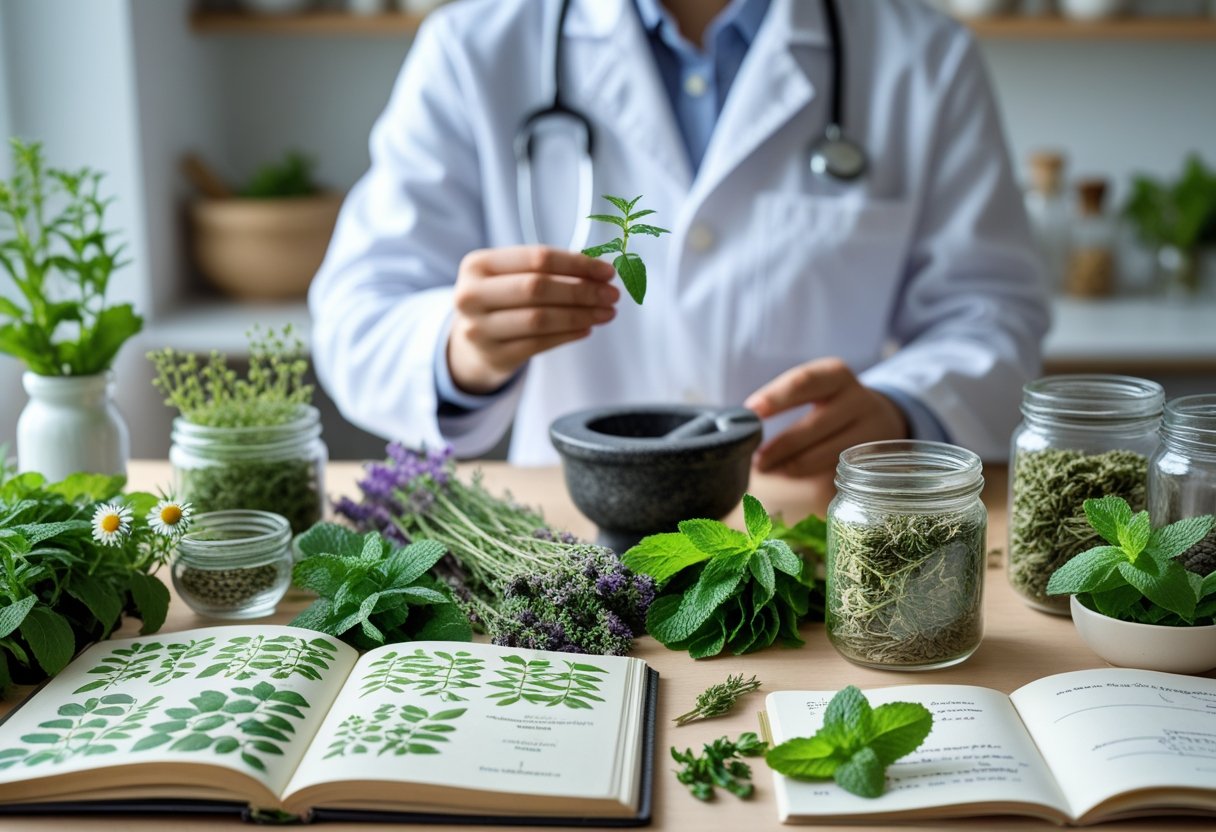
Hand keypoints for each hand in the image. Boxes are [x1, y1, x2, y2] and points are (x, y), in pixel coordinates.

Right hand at [448, 246, 618, 393]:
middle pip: (538, 288)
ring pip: (540, 319)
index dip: (576, 264)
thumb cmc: (500, 300)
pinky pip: (540, 344)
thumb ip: (547, 269)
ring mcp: (479, 329)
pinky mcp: (495, 356)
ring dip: (580, 315)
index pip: (537, 258)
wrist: (471, 342)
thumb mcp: (510, 276)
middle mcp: (471, 296)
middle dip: (582, 291)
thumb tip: (599, 273)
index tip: (606, 271)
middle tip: (611, 295)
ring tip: (605, 313)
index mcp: (477, 265)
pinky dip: (568, 335)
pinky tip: (586, 328)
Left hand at [744, 358, 908, 479]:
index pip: (804, 382)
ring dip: (791, 465)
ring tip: (766, 470)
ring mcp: (870, 430)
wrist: (879, 417)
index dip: (775, 397)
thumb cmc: (828, 403)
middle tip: (755, 461)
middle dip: (780, 446)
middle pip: (814, 424)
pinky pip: (835, 471)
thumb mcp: (816, 389)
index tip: (751, 411)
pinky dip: (807, 475)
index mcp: (836, 374)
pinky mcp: (873, 459)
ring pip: (826, 453)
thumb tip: (739, 425)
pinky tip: (788, 474)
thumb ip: (783, 399)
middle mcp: (858, 399)